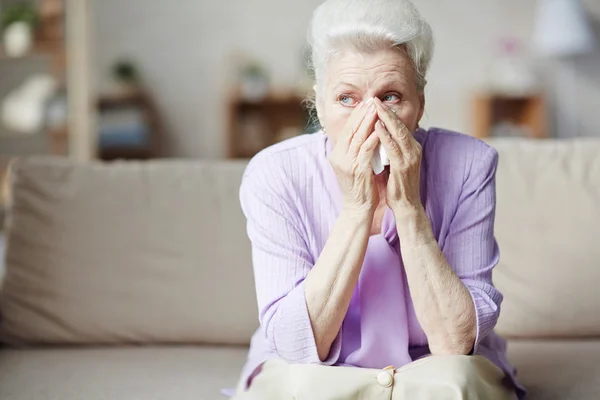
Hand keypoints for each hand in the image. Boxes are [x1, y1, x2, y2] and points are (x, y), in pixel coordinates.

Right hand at [329, 98, 380, 214]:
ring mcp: (347, 163)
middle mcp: (339, 157)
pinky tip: (380, 128)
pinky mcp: (358, 169)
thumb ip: (354, 150)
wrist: (357, 208)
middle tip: (371, 101)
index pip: (346, 130)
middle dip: (362, 114)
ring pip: (358, 137)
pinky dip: (373, 137)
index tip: (365, 104)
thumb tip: (362, 133)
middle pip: (350, 130)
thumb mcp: (352, 165)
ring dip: (368, 121)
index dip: (356, 116)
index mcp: (336, 155)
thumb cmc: (359, 187)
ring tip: (377, 109)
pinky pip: (366, 149)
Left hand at [373, 97, 422, 214]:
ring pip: (398, 132)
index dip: (388, 114)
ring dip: (386, 118)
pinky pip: (393, 147)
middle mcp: (413, 149)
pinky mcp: (404, 166)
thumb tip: (380, 136)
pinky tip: (377, 127)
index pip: (399, 126)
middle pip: (400, 125)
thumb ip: (390, 149)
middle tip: (375, 99)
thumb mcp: (395, 162)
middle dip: (387, 111)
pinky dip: (384, 135)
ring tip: (375, 107)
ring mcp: (410, 157)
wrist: (406, 205)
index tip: (376, 103)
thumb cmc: (398, 185)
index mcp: (411, 148)